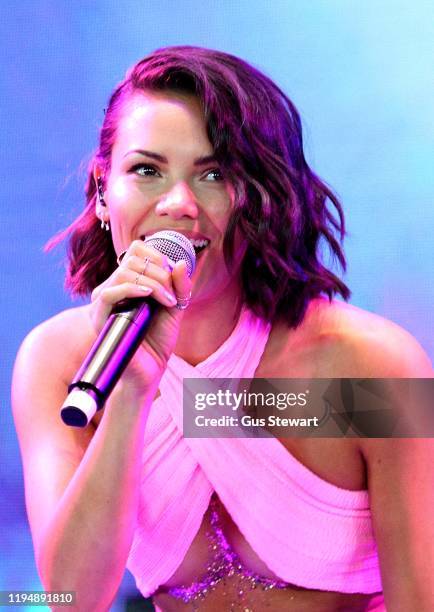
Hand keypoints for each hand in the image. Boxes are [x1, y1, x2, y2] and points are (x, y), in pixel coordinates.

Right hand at [89, 240, 191, 390]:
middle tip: (173, 295)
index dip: (158, 256)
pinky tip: (150, 297)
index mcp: (129, 281)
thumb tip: (181, 262)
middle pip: (133, 258)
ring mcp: (105, 301)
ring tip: (167, 302)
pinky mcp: (100, 318)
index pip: (136, 249)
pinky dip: (133, 290)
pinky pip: (109, 293)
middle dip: (161, 273)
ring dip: (154, 283)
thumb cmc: (158, 340)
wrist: (149, 370)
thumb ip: (179, 286)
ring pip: (124, 272)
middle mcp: (114, 287)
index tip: (173, 278)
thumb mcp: (175, 308)